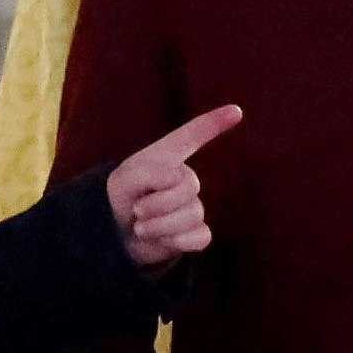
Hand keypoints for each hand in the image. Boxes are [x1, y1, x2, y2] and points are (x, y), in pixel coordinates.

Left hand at [107, 105, 242, 268]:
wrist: (116, 233)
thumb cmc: (121, 198)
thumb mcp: (124, 179)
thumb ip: (149, 173)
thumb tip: (179, 180)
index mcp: (166, 158)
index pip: (192, 136)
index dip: (214, 123)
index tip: (236, 110)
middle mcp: (184, 179)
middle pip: (190, 187)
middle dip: (158, 203)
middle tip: (137, 209)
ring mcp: (193, 206)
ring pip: (192, 216)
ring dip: (159, 226)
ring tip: (141, 226)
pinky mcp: (196, 232)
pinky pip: (199, 237)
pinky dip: (174, 242)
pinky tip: (160, 239)